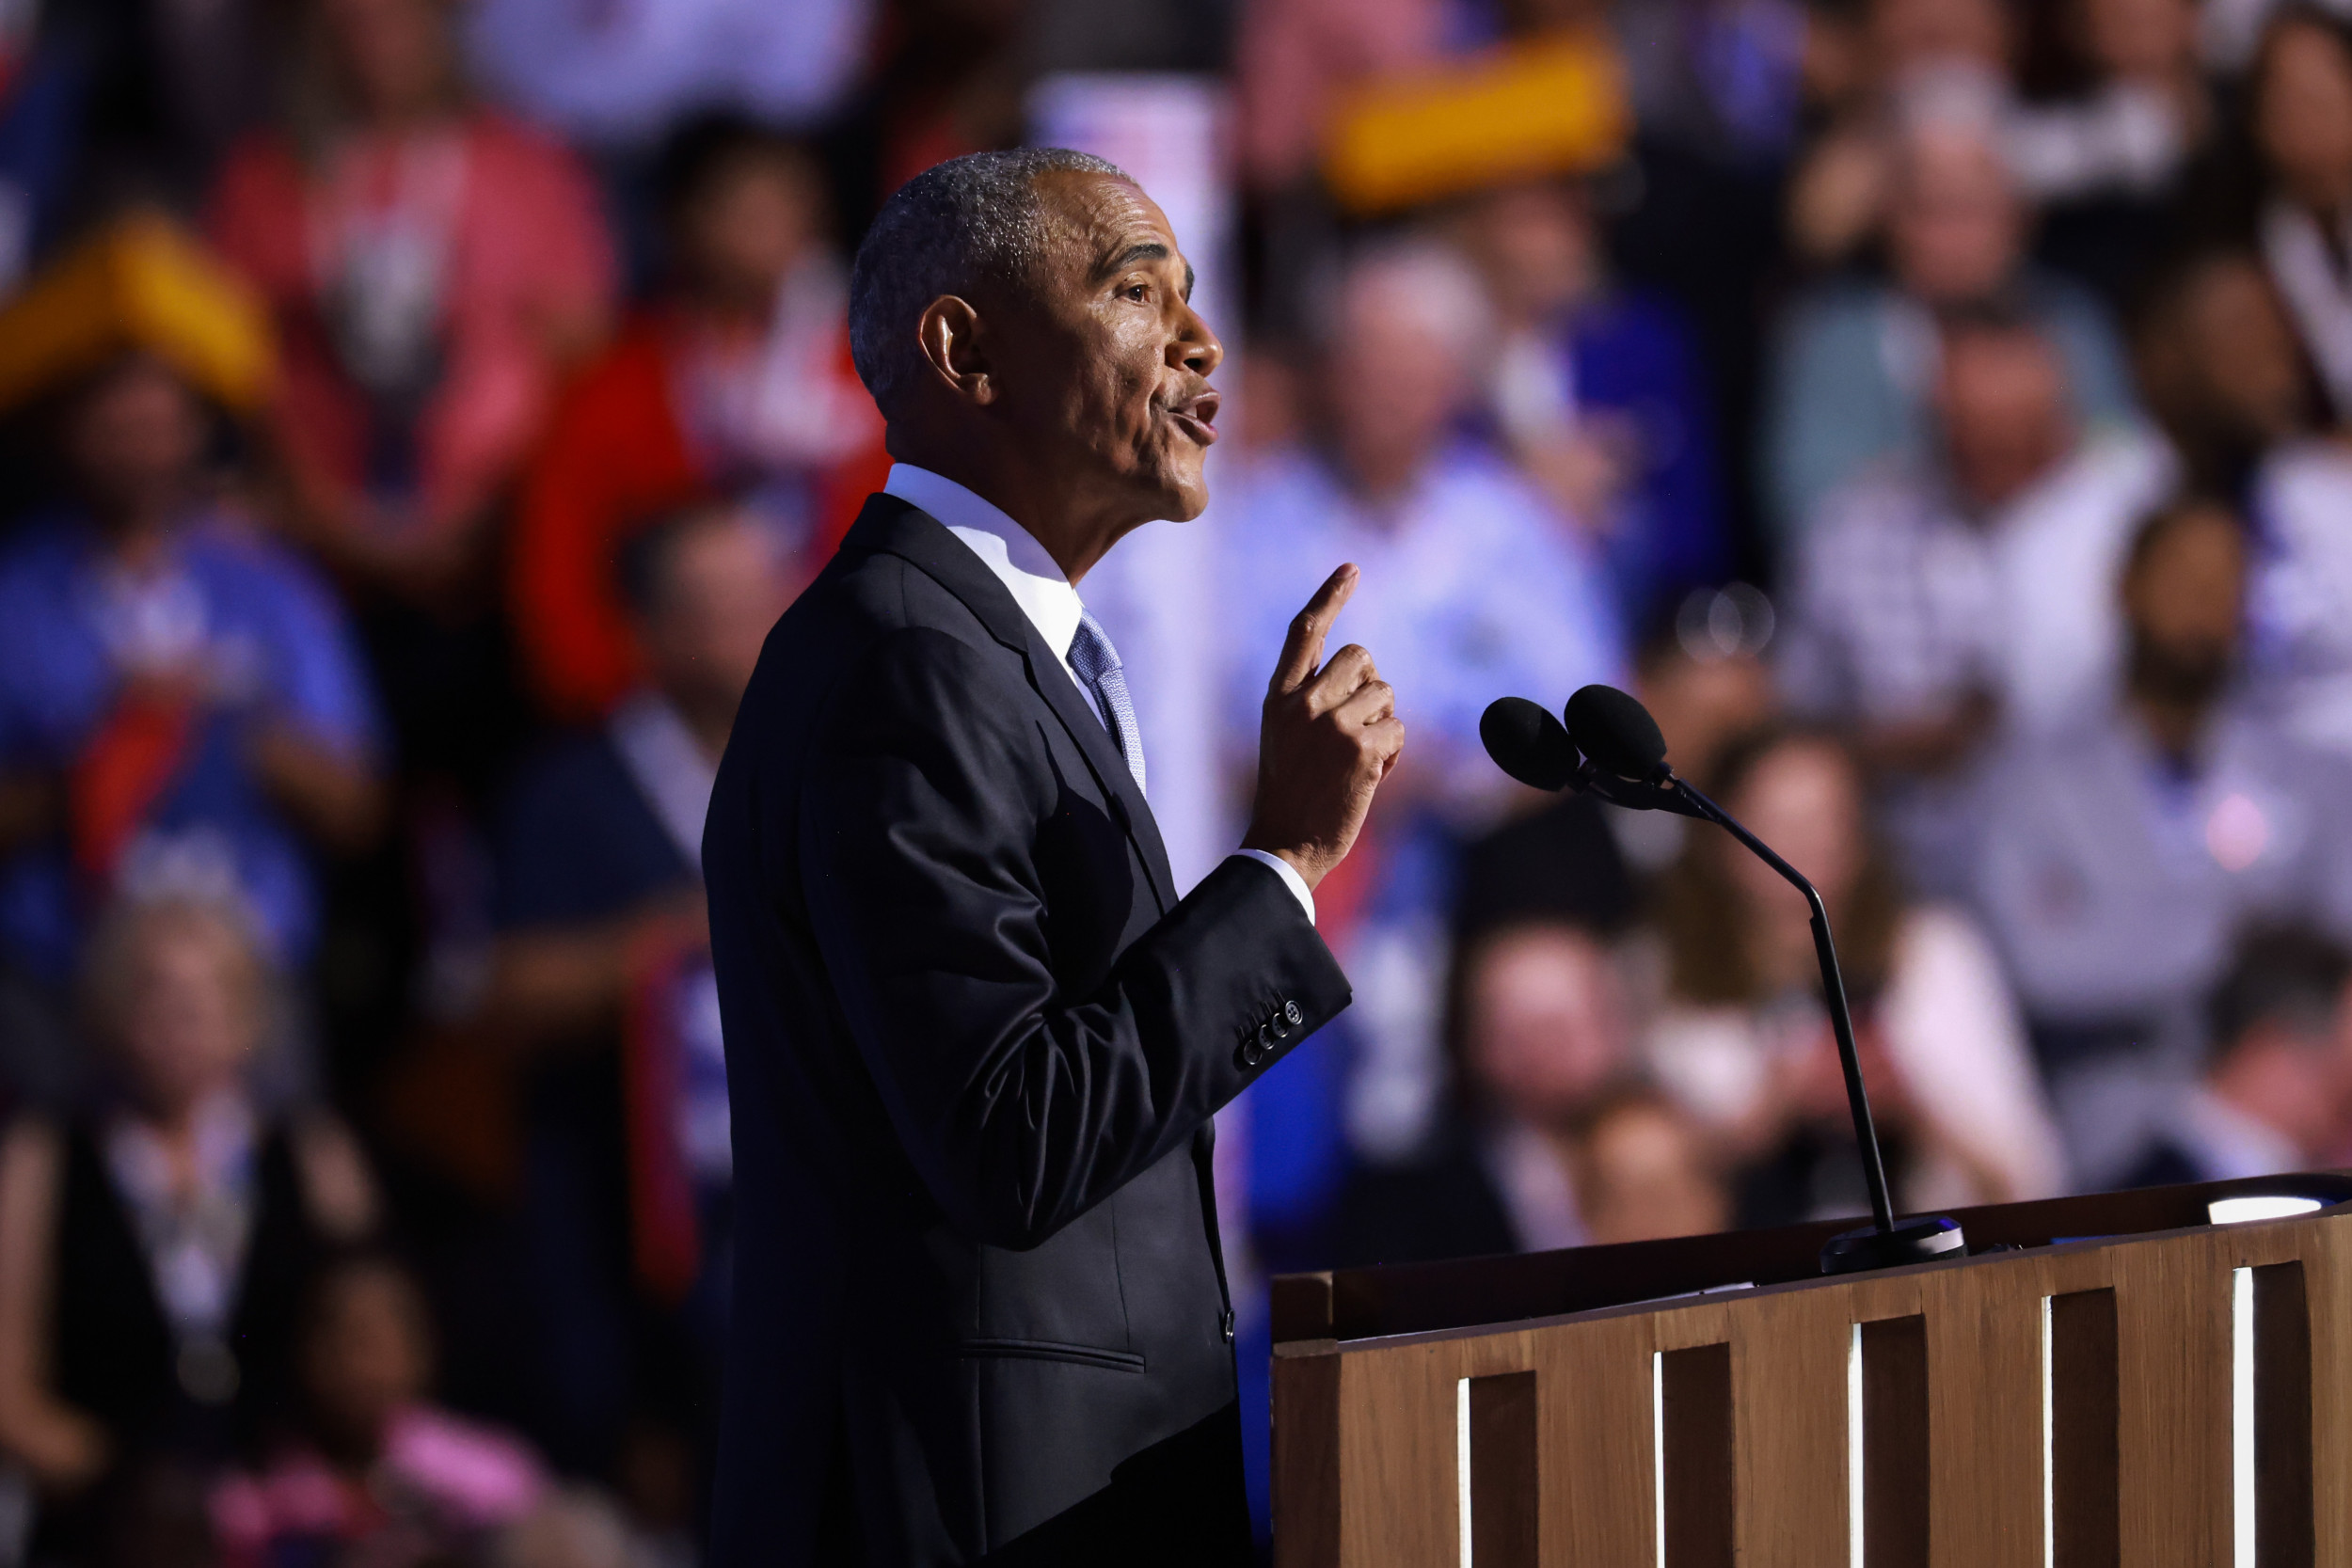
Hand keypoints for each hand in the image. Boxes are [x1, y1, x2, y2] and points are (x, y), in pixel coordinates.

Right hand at [1240, 565, 1404, 889]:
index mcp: (1279, 696)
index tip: (1352, 569)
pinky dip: (1393, 752)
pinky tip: (1371, 775)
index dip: (1330, 596)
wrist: (1285, 844)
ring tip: (1358, 759)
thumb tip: (1363, 671)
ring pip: (1386, 694)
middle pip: (1362, 657)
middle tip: (1358, 724)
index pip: (1306, 630)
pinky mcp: (1361, 748)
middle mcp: (1303, 702)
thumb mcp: (1284, 735)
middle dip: (1371, 685)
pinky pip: (1397, 728)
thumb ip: (1310, 698)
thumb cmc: (1290, 793)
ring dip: (1383, 724)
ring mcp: (1332, 724)